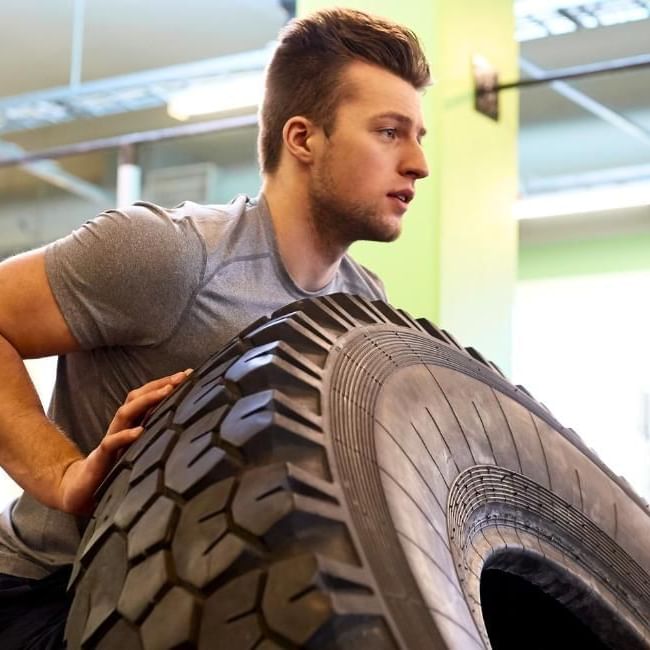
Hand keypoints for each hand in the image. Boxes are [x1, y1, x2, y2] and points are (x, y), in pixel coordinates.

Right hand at [58, 370, 190, 514]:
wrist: (83, 489)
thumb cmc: (118, 466)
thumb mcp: (142, 449)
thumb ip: (158, 436)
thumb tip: (190, 428)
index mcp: (132, 423)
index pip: (148, 396)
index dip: (166, 384)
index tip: (188, 374)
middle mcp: (122, 426)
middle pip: (137, 397)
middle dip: (159, 384)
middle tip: (181, 377)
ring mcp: (111, 439)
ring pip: (125, 413)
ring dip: (146, 401)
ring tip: (166, 392)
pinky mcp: (102, 457)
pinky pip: (111, 443)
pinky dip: (125, 436)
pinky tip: (139, 432)